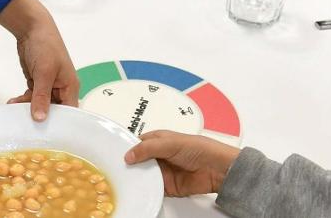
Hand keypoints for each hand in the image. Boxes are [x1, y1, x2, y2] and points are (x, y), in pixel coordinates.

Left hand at [0, 0, 78, 120]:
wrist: (31, 28)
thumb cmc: (45, 46)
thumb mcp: (44, 72)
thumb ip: (41, 96)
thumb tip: (40, 118)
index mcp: (70, 87)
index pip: (69, 113)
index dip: (60, 125)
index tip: (48, 136)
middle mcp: (61, 89)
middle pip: (54, 112)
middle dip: (41, 117)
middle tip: (26, 126)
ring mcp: (48, 86)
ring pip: (40, 106)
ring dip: (27, 109)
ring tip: (14, 111)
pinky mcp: (37, 83)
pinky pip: (31, 98)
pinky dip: (23, 101)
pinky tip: (12, 103)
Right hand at [124, 130, 239, 197]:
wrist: (217, 170)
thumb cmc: (200, 149)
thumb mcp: (171, 143)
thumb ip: (148, 148)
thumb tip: (129, 154)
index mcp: (158, 140)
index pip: (137, 142)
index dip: (127, 147)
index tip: (114, 153)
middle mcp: (159, 155)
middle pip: (138, 160)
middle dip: (129, 165)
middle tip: (116, 169)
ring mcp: (162, 171)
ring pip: (143, 175)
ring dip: (137, 177)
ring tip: (124, 180)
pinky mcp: (167, 186)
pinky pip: (152, 188)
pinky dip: (146, 189)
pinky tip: (139, 189)